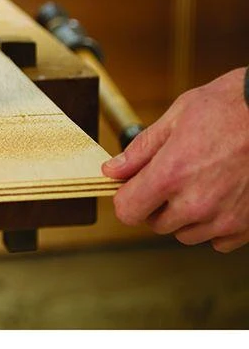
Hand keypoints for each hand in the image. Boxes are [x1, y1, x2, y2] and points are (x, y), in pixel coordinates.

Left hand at [102, 67, 248, 251]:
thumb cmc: (228, 107)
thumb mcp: (176, 117)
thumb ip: (141, 150)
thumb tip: (112, 170)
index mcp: (171, 174)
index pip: (128, 211)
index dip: (126, 197)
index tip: (133, 186)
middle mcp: (197, 203)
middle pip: (155, 223)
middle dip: (155, 204)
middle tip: (172, 177)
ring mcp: (225, 218)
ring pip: (186, 234)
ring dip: (185, 216)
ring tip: (199, 183)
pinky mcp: (247, 226)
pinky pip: (218, 240)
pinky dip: (215, 224)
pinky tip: (220, 197)